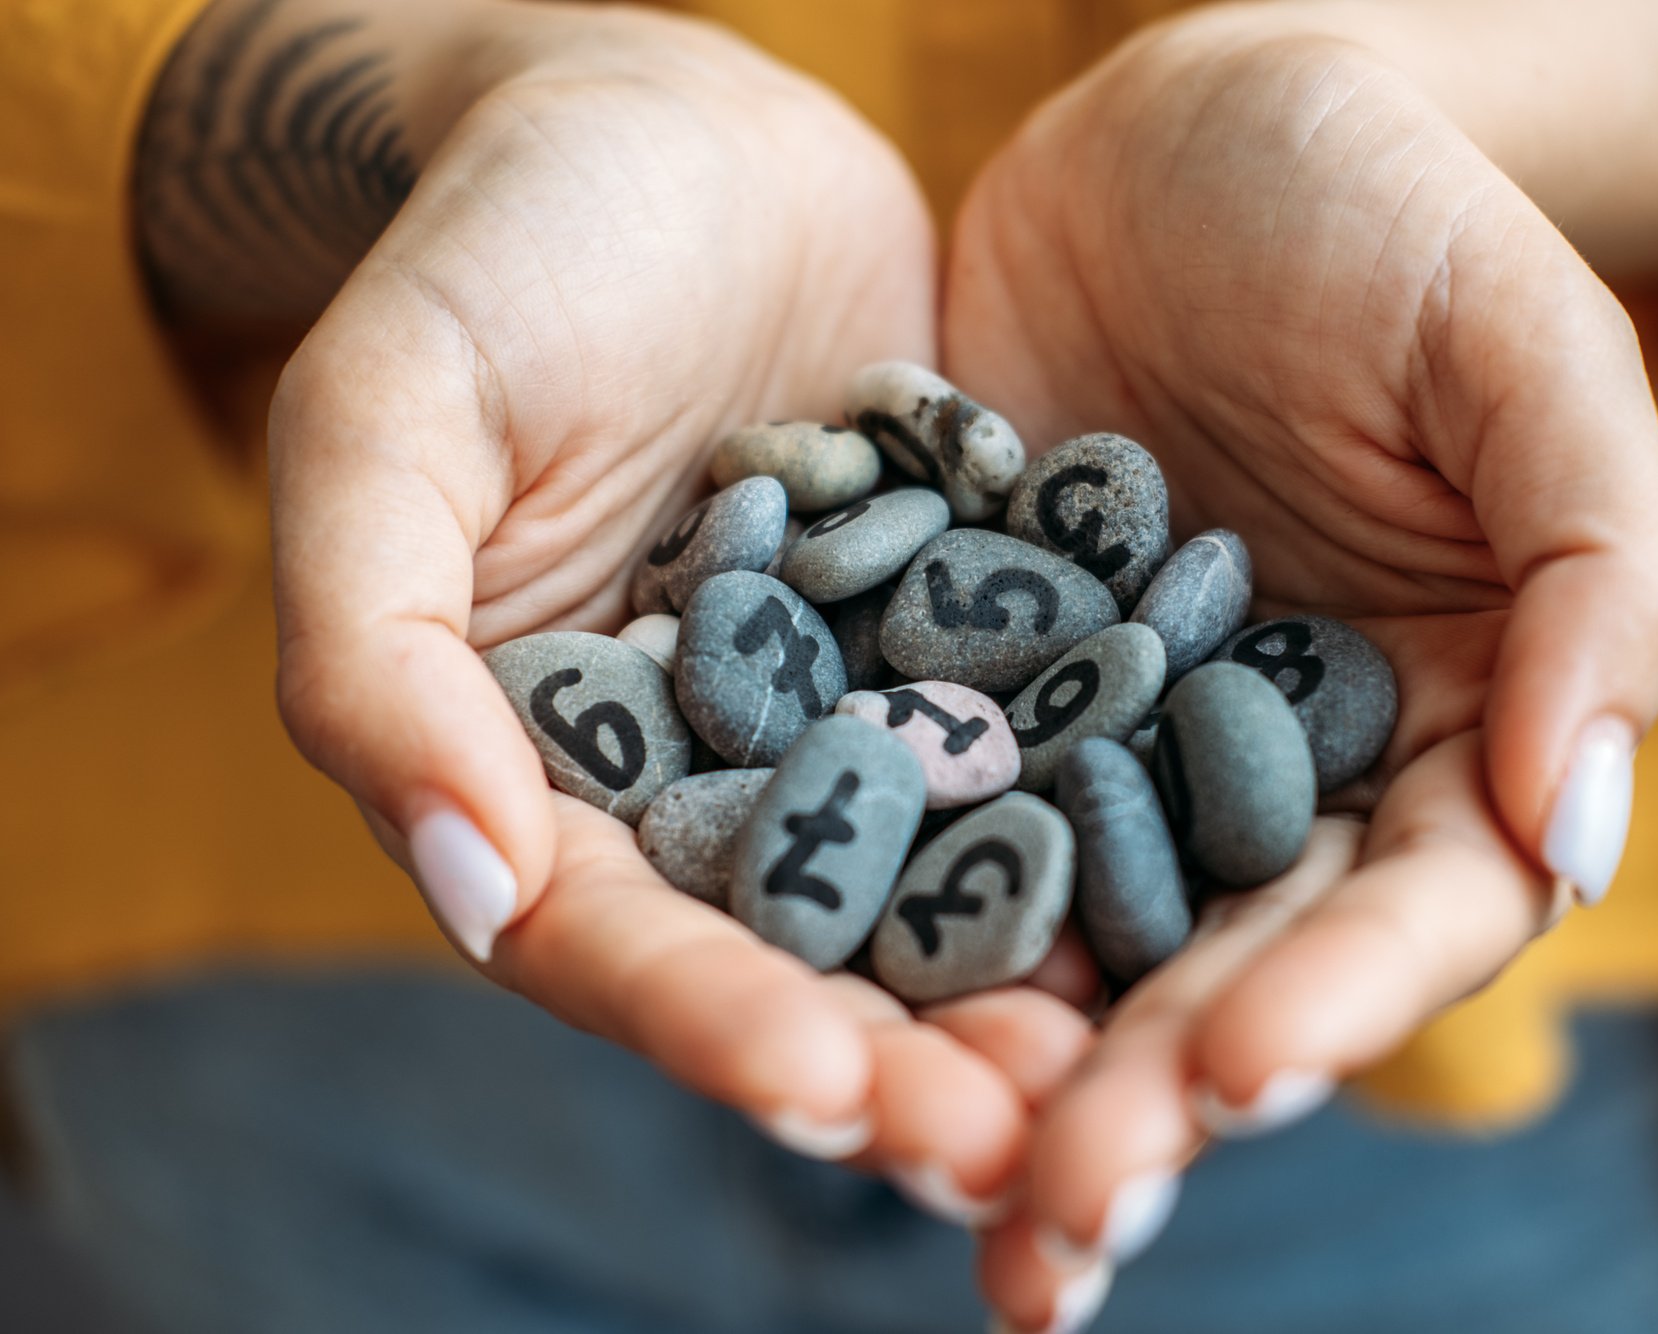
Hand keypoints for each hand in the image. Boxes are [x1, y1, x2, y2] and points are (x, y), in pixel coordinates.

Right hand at [138, 0, 1093, 1197]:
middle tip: (1022, 1141)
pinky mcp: (972, 639)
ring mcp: (852, 713)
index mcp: (545, 763)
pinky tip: (1206, 881)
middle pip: (796, 955)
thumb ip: (376, 652)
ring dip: (1025, 989)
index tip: (826, 1087)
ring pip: (939, 887)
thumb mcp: (390, 418)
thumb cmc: (502, 253)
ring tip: (1131, 1070)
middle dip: (902, 1061)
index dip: (709, 1021)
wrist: (680, 129)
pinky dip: (1111, 821)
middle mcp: (709, 770)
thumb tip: (462, 884)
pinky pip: (1044, 746)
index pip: (612, 938)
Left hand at [943, 4, 1657, 1323]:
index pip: (1407, 907)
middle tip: (1059, 1219)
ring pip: (1060, 940)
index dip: (1338, 1000)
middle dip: (1144, 1101)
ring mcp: (1102, 746)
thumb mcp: (1519, 351)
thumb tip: (1579, 833)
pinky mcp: (962, 690)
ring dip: (997, 1071)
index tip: (1239, 1068)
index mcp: (1435, 725)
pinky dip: (867, 918)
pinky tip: (801, 1008)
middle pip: (1220, 970)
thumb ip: (1593, 579)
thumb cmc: (1382, 210)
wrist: (1175, 125)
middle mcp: (1263, 773)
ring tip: (928, 1180)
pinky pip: (912, 816)